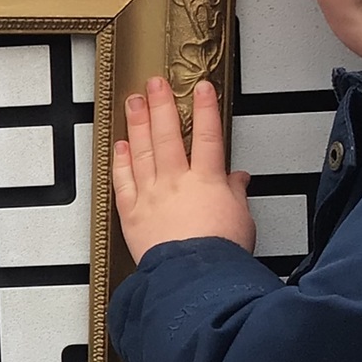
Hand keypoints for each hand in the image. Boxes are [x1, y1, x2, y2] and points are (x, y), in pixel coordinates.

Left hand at [112, 76, 254, 262]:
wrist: (193, 278)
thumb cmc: (220, 254)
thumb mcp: (241, 219)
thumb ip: (235, 194)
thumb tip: (238, 178)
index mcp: (207, 181)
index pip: (209, 136)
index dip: (206, 109)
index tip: (202, 88)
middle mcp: (176, 182)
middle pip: (168, 135)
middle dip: (162, 105)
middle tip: (155, 83)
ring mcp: (151, 195)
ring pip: (142, 151)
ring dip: (137, 124)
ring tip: (133, 102)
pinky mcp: (131, 213)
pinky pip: (124, 181)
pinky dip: (121, 161)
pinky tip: (119, 145)